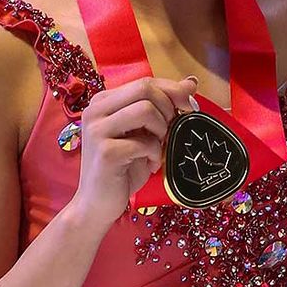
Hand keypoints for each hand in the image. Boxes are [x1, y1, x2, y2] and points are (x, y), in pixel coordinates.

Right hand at [68, 75, 198, 231]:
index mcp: (104, 101)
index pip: (145, 81)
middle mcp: (95, 110)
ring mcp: (97, 130)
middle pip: (144, 88)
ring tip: (157, 147)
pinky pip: (144, 142)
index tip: (188, 107)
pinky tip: (150, 164)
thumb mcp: (145, 133)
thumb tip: (191, 82)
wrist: (97, 205)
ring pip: (145, 110)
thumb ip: (162, 107)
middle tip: (169, 130)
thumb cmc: (123, 168)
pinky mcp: (105, 152)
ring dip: (161, 130)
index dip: (172, 90)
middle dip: (168, 108)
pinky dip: (155, 153)